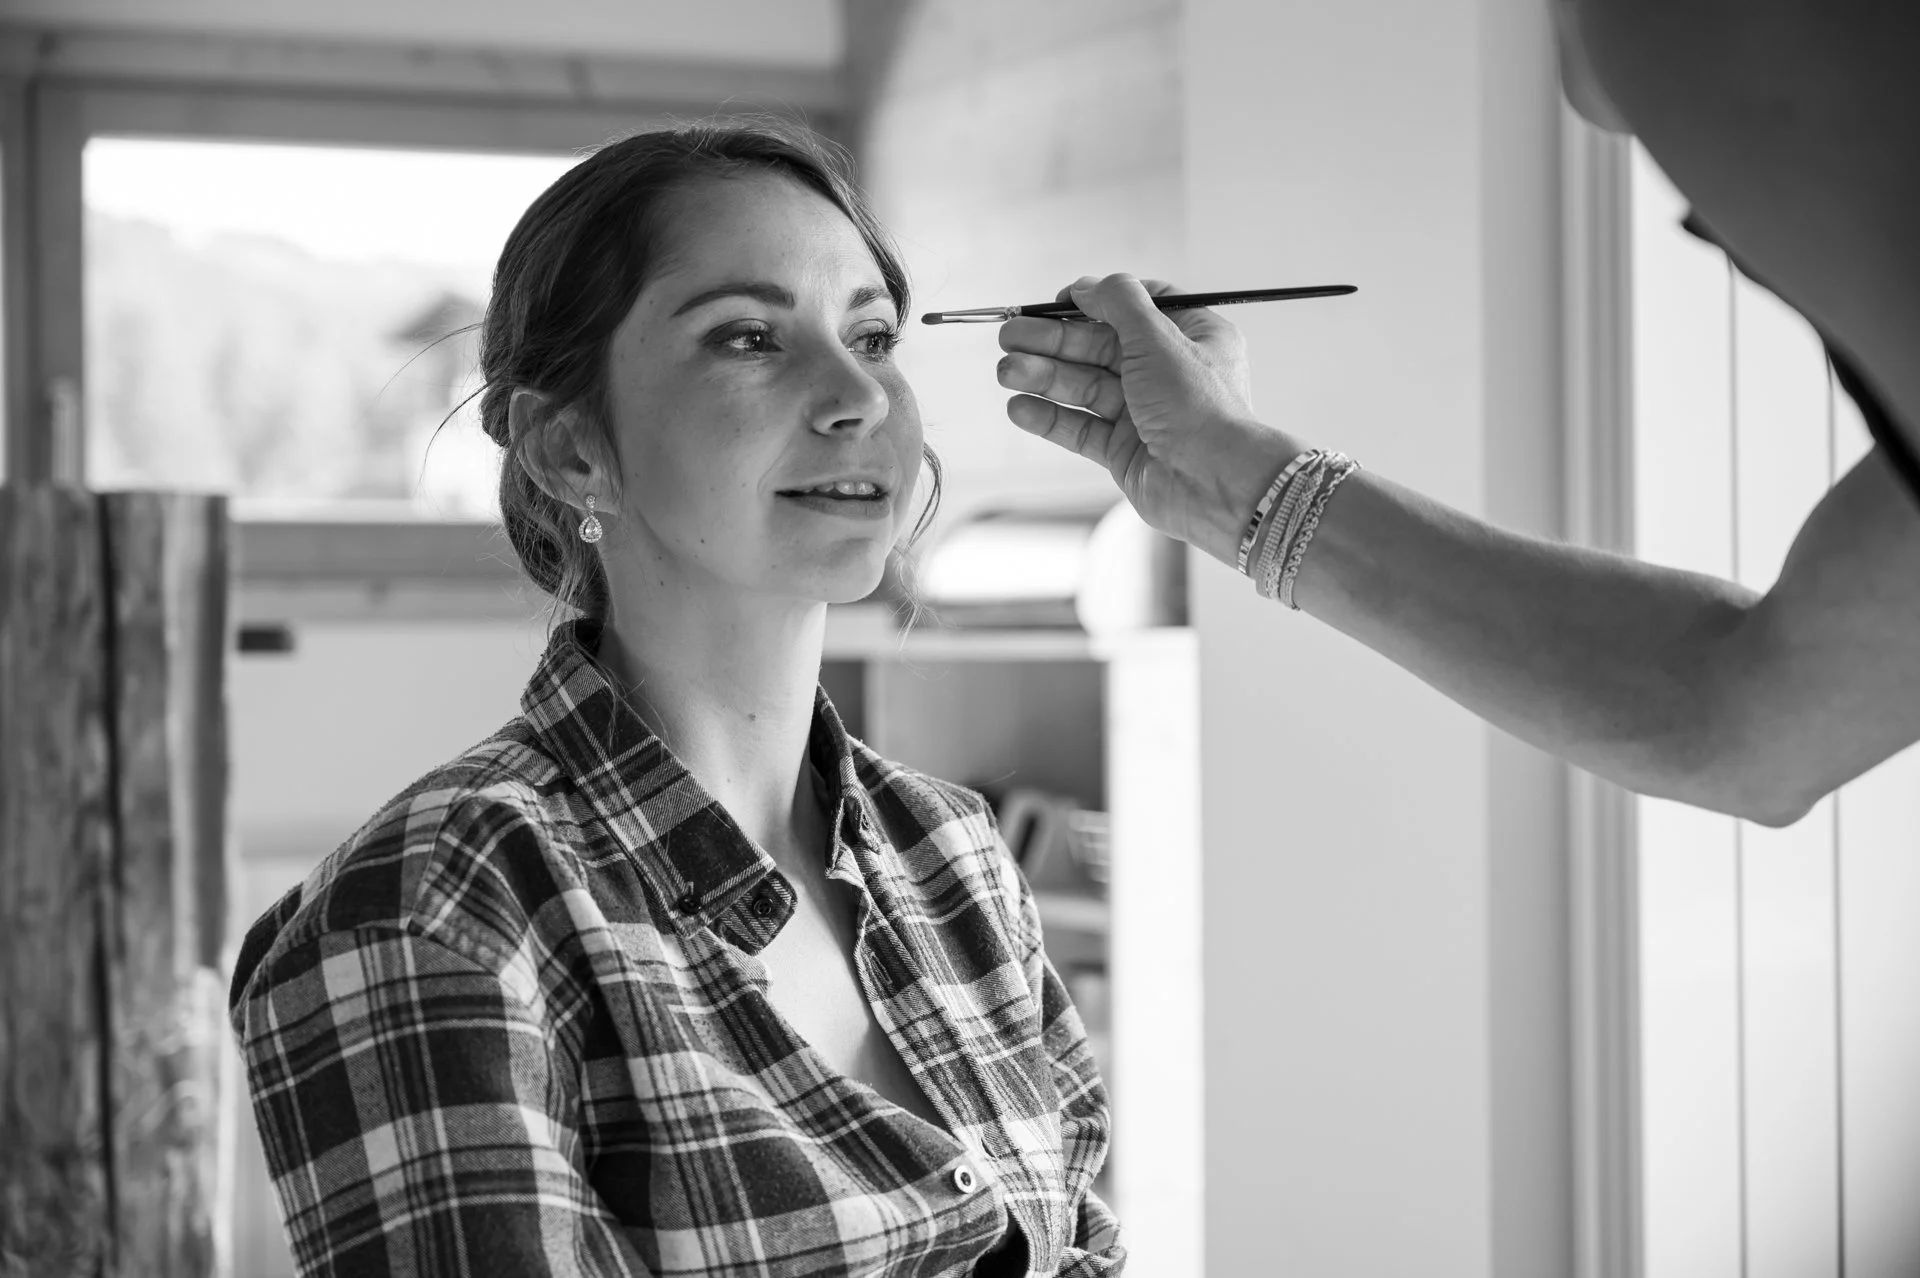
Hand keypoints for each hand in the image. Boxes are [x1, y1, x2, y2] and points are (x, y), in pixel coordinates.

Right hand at [995, 273, 1299, 565]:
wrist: (1215, 483)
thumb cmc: (1200, 407)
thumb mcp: (1159, 337)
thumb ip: (1120, 303)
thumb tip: (1088, 285)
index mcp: (1191, 338)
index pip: (1137, 308)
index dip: (1096, 302)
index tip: (1058, 301)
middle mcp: (1167, 373)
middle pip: (1099, 347)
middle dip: (1053, 342)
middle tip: (1009, 336)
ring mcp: (1144, 414)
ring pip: (1084, 387)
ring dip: (1043, 377)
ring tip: (1006, 371)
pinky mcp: (1124, 451)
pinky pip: (1080, 427)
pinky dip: (1049, 417)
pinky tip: (1019, 407)